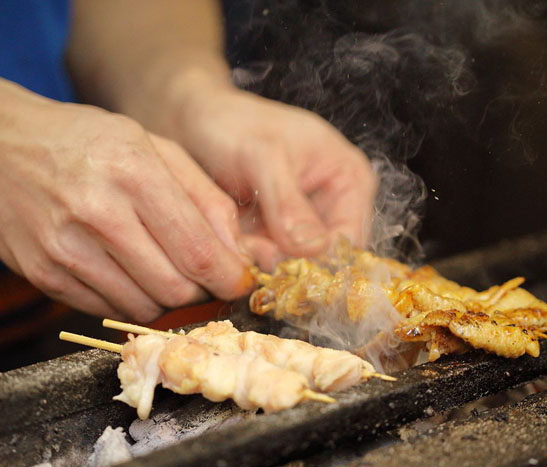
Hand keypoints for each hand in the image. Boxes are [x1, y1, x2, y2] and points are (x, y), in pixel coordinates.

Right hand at [0, 77, 251, 321]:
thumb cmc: (83, 143)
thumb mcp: (152, 146)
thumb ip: (203, 197)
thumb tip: (239, 253)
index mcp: (132, 171)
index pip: (198, 250)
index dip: (229, 277)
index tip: (239, 282)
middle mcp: (97, 212)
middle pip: (174, 288)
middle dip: (200, 291)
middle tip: (201, 277)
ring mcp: (64, 249)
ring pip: (143, 307)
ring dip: (165, 300)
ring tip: (161, 270)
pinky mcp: (42, 276)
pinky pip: (107, 310)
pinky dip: (129, 300)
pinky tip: (126, 273)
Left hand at [171, 86, 378, 268]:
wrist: (195, 122)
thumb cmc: (231, 125)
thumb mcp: (262, 157)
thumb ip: (288, 203)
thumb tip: (315, 249)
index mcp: (350, 179)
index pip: (351, 242)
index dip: (321, 262)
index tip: (280, 262)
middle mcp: (335, 205)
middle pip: (326, 259)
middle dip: (288, 263)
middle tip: (251, 248)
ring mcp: (306, 222)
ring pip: (296, 265)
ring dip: (266, 262)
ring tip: (238, 238)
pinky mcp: (278, 235)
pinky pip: (273, 262)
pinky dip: (253, 259)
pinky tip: (234, 241)